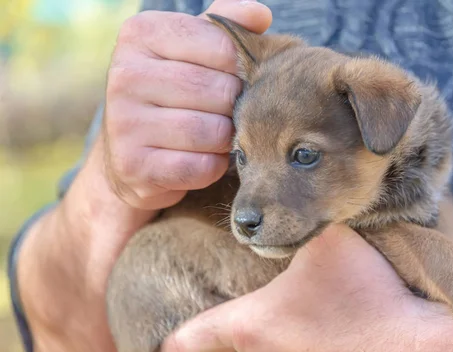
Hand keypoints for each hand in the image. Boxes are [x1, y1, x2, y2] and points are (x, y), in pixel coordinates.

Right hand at [103, 0, 271, 209]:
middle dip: (235, 108)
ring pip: (213, 132)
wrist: (130, 157)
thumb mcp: (193, 52)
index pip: (224, 47)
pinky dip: (212, 167)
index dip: (242, 71)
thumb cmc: (174, 95)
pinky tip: (200, 159)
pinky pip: (201, 166)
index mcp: (142, 33)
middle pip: (221, 91)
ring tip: (214, 137)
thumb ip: (224, 29)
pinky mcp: (133, 165)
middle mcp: (125, 73)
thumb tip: (260, 15)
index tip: (234, 80)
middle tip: (225, 115)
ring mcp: (124, 122)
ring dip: (225, 140)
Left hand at [153, 224, 452, 351]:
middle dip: (249, 332)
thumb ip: (297, 229)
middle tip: (274, 310)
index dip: (168, 348)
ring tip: (317, 321)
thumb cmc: (366, 297)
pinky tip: (340, 340)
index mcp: (251, 326)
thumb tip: (288, 218)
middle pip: (239, 351)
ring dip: (284, 346)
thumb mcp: (328, 244)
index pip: (190, 340)